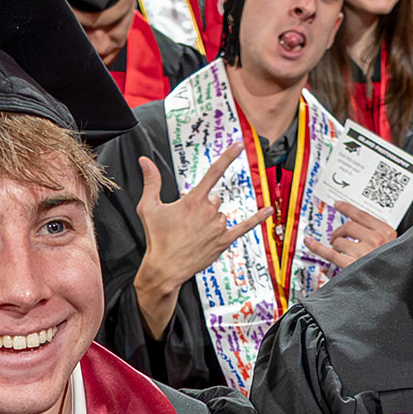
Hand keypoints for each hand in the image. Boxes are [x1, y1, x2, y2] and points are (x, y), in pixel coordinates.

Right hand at [133, 148, 265, 334]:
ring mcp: (218, 227)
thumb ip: (151, 182)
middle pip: (215, 198)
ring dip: (211, 219)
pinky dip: (257, 218)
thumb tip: (144, 161)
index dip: (227, 156)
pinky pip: (244, 227)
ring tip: (195, 233)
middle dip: (204, 205)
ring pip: (221, 214)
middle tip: (188, 221)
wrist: (165, 268)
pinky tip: (267, 211)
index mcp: (193, 200)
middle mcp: (209, 211)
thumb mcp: (149, 207)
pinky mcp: (223, 241)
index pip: (213, 172)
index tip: (238, 145)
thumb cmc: (157, 239)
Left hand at [301, 201, 396, 271]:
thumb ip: (377, 235)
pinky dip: (316, 247)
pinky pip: (329, 253)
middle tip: (336, 236)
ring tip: (339, 251)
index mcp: (386, 233)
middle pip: (348, 226)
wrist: (394, 288)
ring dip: (335, 245)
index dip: (347, 209)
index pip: (362, 215)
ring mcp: (363, 253)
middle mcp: (375, 241)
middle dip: (339, 231)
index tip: (338, 204)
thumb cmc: (392, 267)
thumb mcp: (393, 246)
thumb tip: (354, 224)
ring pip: (339, 241)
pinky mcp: (351, 265)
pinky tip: (309, 242)